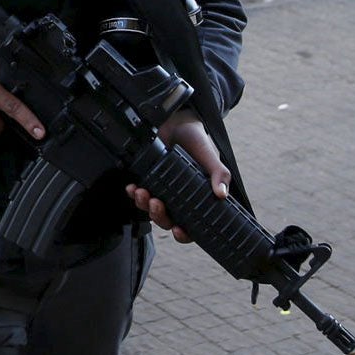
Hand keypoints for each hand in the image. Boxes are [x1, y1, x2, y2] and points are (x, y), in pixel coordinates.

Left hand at [124, 110, 228, 242]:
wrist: (179, 121)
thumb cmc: (198, 141)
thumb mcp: (211, 157)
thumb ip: (218, 174)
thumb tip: (222, 195)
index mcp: (196, 198)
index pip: (192, 225)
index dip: (185, 234)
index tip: (179, 231)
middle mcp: (178, 198)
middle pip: (167, 220)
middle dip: (159, 217)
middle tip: (156, 204)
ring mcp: (161, 190)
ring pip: (150, 209)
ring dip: (144, 205)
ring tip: (143, 193)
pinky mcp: (147, 180)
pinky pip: (138, 194)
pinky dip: (133, 194)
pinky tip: (132, 188)